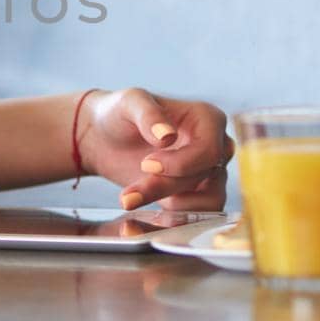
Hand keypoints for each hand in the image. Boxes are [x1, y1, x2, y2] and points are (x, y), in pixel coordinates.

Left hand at [79, 87, 233, 210]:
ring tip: (131, 199)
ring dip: (169, 204)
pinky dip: (176, 217)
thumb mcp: (129, 103)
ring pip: (206, 199)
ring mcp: (208, 171)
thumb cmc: (120, 113)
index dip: (180, 164)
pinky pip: (201, 213)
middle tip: (129, 192)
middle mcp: (215, 144)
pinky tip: (146, 206)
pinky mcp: (196, 193)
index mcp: (208, 118)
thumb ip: (149, 115)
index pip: (209, 151)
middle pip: (205, 176)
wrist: (104, 138)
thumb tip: (168, 136)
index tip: (145, 164)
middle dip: (166, 186)